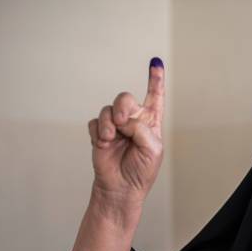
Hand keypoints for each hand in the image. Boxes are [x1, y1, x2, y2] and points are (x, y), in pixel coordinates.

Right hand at [88, 57, 164, 205]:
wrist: (121, 187)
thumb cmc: (141, 170)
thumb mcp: (152, 149)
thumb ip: (141, 129)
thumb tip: (123, 120)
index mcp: (151, 122)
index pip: (155, 96)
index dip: (156, 79)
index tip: (156, 63)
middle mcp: (134, 121)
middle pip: (125, 98)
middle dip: (122, 106)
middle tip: (122, 122)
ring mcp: (116, 126)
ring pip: (108, 109)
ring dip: (109, 123)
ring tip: (112, 138)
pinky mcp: (100, 133)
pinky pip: (95, 122)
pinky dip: (99, 132)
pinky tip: (104, 144)